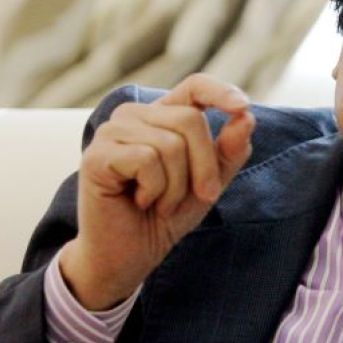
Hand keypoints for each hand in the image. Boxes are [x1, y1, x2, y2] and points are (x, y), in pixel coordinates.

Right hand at [59, 74, 254, 309]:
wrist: (130, 257)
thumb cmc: (168, 215)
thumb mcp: (210, 181)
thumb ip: (230, 150)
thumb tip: (246, 117)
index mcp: (163, 114)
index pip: (194, 85)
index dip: (220, 91)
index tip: (242, 106)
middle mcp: (135, 114)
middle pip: (190, 119)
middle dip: (204, 166)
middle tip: (197, 195)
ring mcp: (112, 131)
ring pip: (170, 144)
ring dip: (176, 186)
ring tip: (160, 201)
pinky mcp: (96, 155)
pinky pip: (146, 161)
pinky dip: (155, 190)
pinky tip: (139, 201)